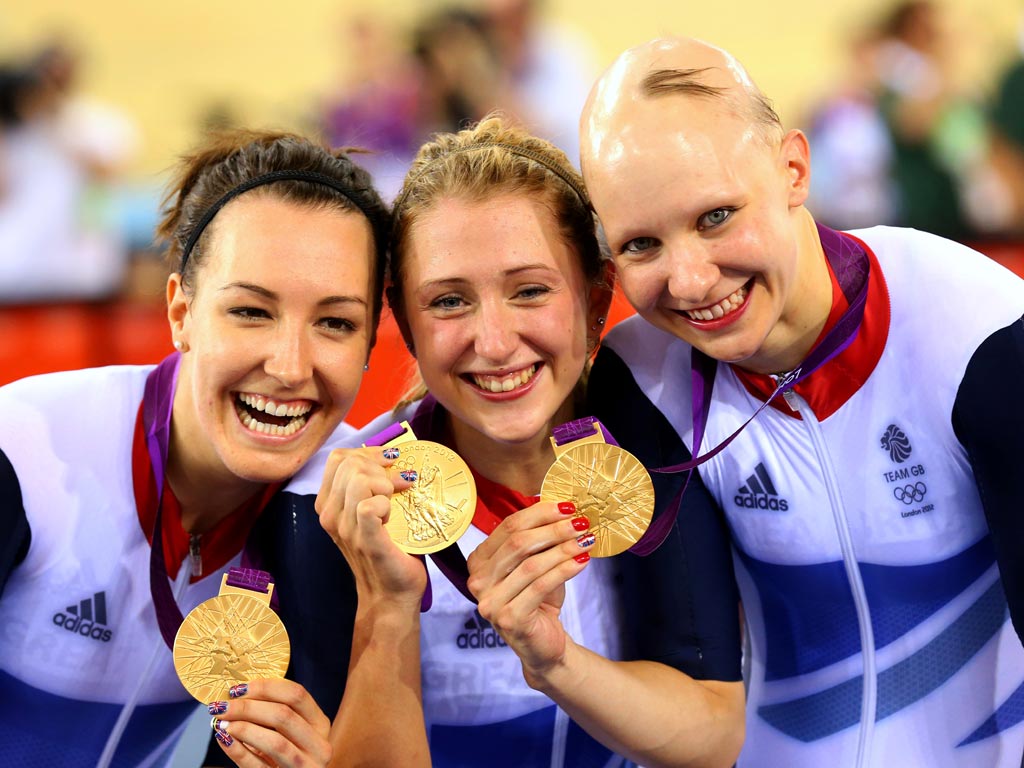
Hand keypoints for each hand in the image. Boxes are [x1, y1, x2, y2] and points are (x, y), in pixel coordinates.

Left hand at [207, 679, 329, 766]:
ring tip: (222, 722)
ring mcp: (306, 766)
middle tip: (223, 706)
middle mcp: (319, 745)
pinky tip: (224, 739)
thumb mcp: (286, 732)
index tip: (239, 688)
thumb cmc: (284, 754)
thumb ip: (270, 712)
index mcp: (319, 723)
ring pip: (276, 742)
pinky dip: (238, 752)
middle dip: (248, 708)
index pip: (297, 695)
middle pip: (284, 715)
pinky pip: (259, 766)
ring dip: (244, 729)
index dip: (266, 688)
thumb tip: (237, 693)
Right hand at [315, 446, 423, 606]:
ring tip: (394, 503)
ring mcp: (345, 528)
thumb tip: (392, 456)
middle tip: (398, 487)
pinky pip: (370, 505)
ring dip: (385, 485)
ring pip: (359, 479)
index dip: (368, 452)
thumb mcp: (372, 510)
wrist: (392, 592)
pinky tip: (393, 516)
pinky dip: (387, 503)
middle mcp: (329, 514)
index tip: (390, 462)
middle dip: (380, 467)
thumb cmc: (389, 547)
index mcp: (328, 503)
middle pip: (350, 463)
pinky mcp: (365, 540)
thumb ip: (371, 485)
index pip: (339, 458)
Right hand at [466, 500, 594, 677]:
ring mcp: (490, 601)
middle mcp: (478, 580)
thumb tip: (563, 507)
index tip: (568, 507)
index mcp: (479, 560)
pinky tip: (582, 561)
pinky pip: (540, 586)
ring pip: (531, 564)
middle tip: (581, 522)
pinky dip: (564, 569)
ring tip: (586, 540)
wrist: (543, 644)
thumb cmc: (538, 599)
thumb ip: (539, 539)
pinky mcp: (509, 618)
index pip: (508, 526)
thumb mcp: (534, 564)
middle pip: (518, 543)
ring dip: (563, 548)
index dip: (540, 513)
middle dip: (554, 529)